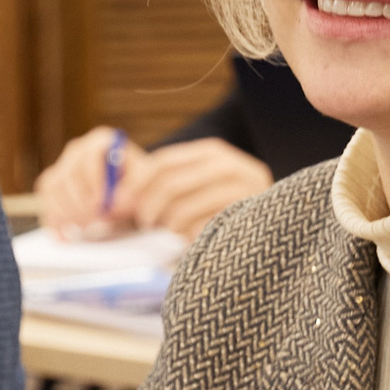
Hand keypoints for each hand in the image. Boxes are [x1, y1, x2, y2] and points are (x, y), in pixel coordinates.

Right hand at [34, 126, 127, 238]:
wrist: (125, 191)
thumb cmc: (135, 185)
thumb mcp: (142, 185)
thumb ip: (132, 191)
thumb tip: (114, 202)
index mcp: (101, 142)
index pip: (89, 160)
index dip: (94, 184)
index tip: (102, 205)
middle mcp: (78, 150)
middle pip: (69, 174)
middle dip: (79, 203)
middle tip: (92, 222)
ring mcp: (63, 165)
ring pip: (54, 187)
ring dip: (66, 212)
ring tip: (83, 227)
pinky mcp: (53, 182)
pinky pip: (46, 199)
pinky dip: (52, 219)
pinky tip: (63, 236)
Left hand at [112, 137, 270, 238]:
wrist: (275, 222)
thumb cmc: (220, 204)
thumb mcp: (194, 184)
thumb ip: (160, 184)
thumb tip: (114, 200)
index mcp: (212, 152)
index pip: (163, 162)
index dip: (136, 183)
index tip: (120, 204)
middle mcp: (229, 166)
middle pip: (170, 184)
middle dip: (148, 207)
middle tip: (143, 222)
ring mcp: (241, 193)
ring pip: (182, 210)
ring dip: (169, 225)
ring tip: (172, 229)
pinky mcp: (244, 220)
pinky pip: (200, 231)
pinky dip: (188, 237)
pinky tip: (192, 236)